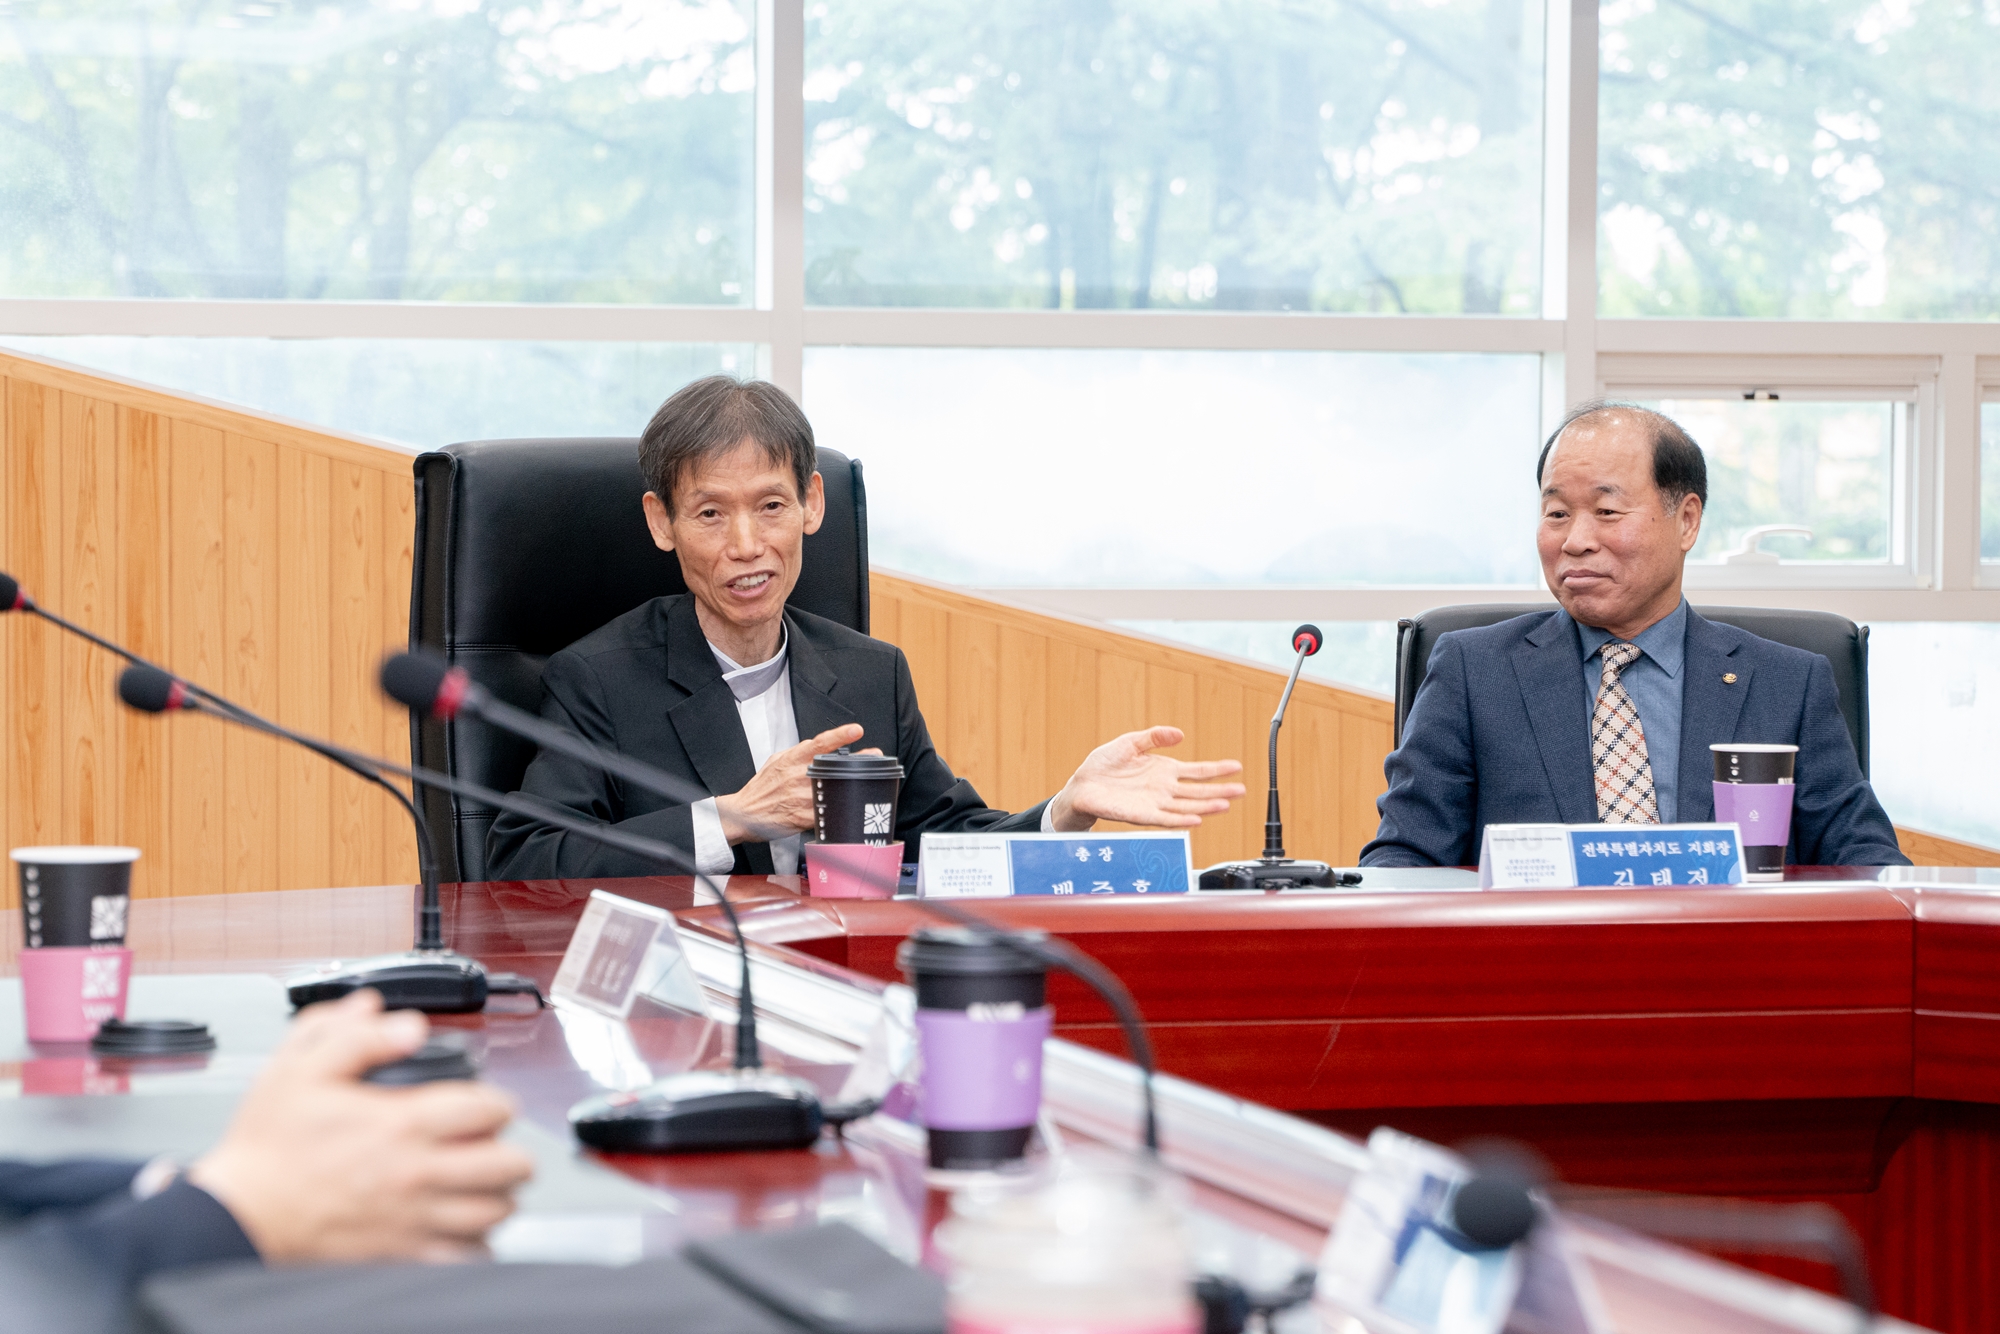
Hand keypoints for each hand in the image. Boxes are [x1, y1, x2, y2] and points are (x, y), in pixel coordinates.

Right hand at [188, 990, 533, 1263]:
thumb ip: (355, 1035)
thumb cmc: (267, 1147)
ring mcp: (412, 1218)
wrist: (237, 1214)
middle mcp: (415, 1173)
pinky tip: (464, 1226)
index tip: (490, 1103)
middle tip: (497, 1144)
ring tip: (487, 1183)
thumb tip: (402, 1021)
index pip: (486, 1109)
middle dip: (510, 1151)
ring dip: (499, 1195)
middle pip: (505, 1165)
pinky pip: (463, 1256)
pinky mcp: (400, 1254)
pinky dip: (475, 1243)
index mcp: (400, 1124)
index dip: (498, 1102)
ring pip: (492, 1213)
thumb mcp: (300, 1069)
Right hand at [714, 723, 865, 844]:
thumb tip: (815, 745)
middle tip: (873, 757)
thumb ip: (797, 752)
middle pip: (833, 767)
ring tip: (866, 782)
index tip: (856, 730)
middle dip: (856, 762)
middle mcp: (797, 777)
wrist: (744, 813)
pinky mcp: (801, 817)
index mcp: (791, 760)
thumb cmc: (761, 787)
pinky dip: (838, 810)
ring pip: (833, 790)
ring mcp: (800, 798)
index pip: (818, 743)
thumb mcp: (776, 761)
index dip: (839, 736)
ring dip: (852, 786)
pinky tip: (849, 806)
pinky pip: (826, 812)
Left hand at [1048, 726, 1246, 831]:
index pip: (1197, 771)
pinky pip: (1166, 819)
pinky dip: (1181, 819)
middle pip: (1199, 791)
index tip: (1237, 767)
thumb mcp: (1131, 742)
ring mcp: (1155, 803)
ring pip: (1187, 806)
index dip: (1217, 770)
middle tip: (1242, 790)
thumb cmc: (1104, 765)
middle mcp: (1164, 789)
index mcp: (1165, 770)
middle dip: (1221, 791)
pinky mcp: (1142, 815)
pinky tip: (1196, 818)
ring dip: (1206, 807)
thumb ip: (1154, 737)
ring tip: (1225, 805)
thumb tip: (1179, 733)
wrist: (1082, 784)